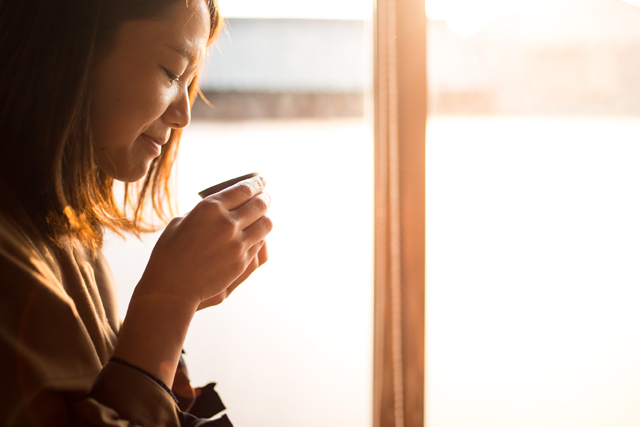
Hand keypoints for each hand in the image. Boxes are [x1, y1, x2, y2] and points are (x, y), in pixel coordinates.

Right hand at [136, 176, 271, 305]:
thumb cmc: (169, 252)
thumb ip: (205, 212)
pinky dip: (260, 236)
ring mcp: (237, 244)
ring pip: (265, 224)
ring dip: (265, 217)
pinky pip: (260, 243)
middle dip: (265, 198)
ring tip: (263, 215)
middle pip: (260, 204)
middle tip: (265, 196)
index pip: (244, 189)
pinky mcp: (242, 261)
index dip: (257, 183)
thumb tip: (222, 206)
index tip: (262, 181)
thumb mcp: (181, 222)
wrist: (171, 288)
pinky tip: (256, 234)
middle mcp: (227, 223)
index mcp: (210, 208)